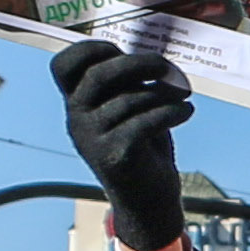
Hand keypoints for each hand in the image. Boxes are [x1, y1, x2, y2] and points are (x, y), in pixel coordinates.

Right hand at [51, 39, 196, 250]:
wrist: (148, 202)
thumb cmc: (144, 148)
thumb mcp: (132, 109)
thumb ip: (130, 83)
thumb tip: (149, 53)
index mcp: (77, 103)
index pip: (63, 65)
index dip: (90, 48)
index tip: (123, 51)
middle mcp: (77, 120)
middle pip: (99, 74)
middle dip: (140, 63)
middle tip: (169, 69)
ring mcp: (92, 139)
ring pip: (129, 99)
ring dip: (164, 94)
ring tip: (184, 97)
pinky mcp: (114, 157)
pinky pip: (143, 122)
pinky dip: (171, 112)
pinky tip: (186, 111)